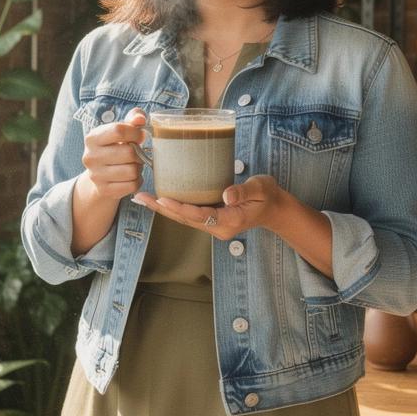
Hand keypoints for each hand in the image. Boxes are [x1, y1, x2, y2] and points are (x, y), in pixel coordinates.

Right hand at [79, 107, 146, 201]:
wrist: (99, 175)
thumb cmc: (113, 147)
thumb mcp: (119, 131)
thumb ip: (132, 119)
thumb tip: (140, 118)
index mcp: (92, 138)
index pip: (119, 131)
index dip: (135, 133)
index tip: (140, 136)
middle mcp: (90, 157)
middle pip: (129, 153)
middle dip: (139, 153)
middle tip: (137, 153)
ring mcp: (96, 175)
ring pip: (132, 171)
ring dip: (139, 168)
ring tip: (133, 164)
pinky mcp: (104, 190)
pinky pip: (132, 185)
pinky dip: (137, 180)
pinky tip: (131, 176)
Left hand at [133, 174, 286, 241]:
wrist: (275, 209)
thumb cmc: (268, 196)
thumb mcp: (261, 189)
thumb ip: (243, 191)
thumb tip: (226, 196)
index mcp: (230, 221)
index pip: (200, 216)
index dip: (180, 207)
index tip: (163, 199)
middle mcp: (218, 227)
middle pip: (185, 219)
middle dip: (162, 208)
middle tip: (141, 197)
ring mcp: (214, 225)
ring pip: (183, 218)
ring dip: (163, 208)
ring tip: (143, 198)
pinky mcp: (211, 219)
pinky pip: (188, 215)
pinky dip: (173, 207)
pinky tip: (159, 199)